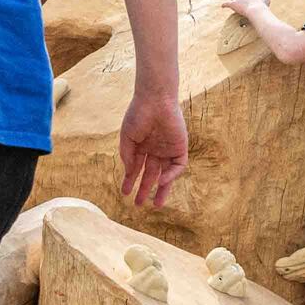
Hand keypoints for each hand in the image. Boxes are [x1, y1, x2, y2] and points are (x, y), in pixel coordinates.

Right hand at [118, 86, 187, 205]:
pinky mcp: (180, 147)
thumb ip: (128, 156)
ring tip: (156, 204)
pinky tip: (162, 181)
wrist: (155, 99)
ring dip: (162, 189)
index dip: (129, 181)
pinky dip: (171, 175)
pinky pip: (177, 166)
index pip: (136, 168)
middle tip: (139, 204)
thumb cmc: (139, 114)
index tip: (124, 193)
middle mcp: (154, 149)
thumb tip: (129, 173)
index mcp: (141, 146)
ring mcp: (168, 149)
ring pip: (166, 174)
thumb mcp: (128, 137)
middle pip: (150, 174)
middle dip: (145, 189)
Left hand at [227, 0, 270, 20]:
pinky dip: (224, 4)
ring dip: (231, 2)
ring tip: (230, 4)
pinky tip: (222, 6)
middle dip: (238, 0)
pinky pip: (226, 3)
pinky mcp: (233, 4)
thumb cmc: (262, 6)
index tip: (245, 2)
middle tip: (237, 4)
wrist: (256, 10)